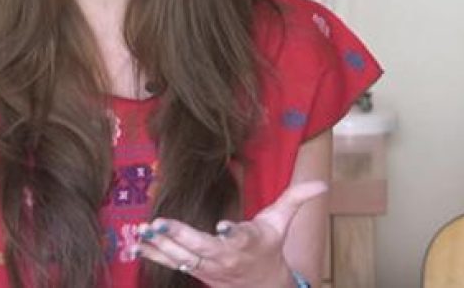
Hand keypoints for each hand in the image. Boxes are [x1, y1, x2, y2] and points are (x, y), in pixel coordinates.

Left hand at [135, 180, 327, 286]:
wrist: (262, 284)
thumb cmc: (269, 246)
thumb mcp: (283, 221)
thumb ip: (298, 198)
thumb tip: (324, 185)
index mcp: (250, 241)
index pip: (241, 238)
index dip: (231, 233)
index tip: (223, 228)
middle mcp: (227, 256)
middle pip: (203, 249)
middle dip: (181, 237)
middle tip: (161, 223)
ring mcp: (210, 267)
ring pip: (184, 258)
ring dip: (163, 246)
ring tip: (145, 232)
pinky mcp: (198, 271)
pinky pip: (175, 264)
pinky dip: (157, 256)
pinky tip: (139, 245)